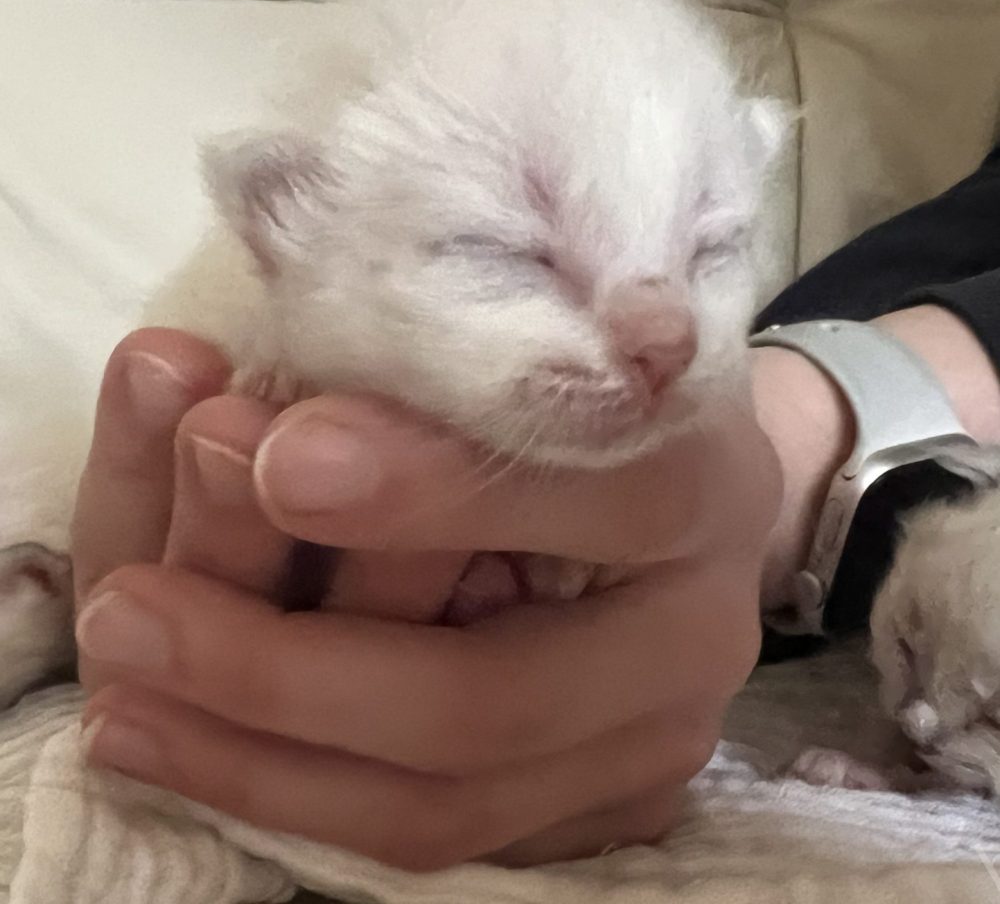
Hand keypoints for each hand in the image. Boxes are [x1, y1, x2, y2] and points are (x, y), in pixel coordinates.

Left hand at [72, 329, 779, 869]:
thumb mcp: (536, 355)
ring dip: (263, 762)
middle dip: (285, 672)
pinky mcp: (606, 805)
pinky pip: (442, 838)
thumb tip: (249, 422)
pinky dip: (307, 800)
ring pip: (447, 805)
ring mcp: (655, 744)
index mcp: (695, 484)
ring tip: (125, 701)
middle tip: (126, 616)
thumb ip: (426, 383)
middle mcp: (694, 637)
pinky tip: (198, 749)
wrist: (686, 494)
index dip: (422, 489)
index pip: (568, 490)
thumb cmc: (593, 402)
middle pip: (486, 701)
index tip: (271, 459)